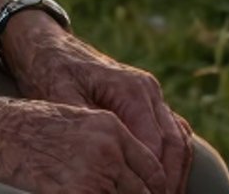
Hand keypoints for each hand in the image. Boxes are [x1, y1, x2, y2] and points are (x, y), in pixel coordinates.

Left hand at [3, 19, 192, 192]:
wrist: (49, 48)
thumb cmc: (52, 73)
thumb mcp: (62, 100)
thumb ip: (88, 129)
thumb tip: (104, 160)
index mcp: (131, 90)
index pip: (155, 145)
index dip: (154, 180)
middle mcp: (147, 90)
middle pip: (175, 144)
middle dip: (170, 181)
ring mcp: (150, 93)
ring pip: (179, 138)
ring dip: (176, 173)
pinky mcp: (146, 100)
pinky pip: (172, 130)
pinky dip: (174, 157)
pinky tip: (165, 181)